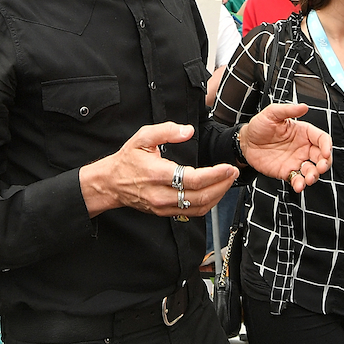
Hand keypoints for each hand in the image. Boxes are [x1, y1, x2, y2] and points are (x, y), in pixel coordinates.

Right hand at [78, 122, 239, 217]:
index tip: (229, 167)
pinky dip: (207, 203)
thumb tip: (187, 131)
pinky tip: (213, 192)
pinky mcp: (164, 212)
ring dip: (217, 196)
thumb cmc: (127, 160)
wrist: (110, 183)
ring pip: (198, 207)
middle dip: (221, 185)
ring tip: (226, 181)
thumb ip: (166, 131)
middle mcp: (161, 194)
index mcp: (157, 174)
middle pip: (200, 196)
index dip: (215, 175)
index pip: (192, 179)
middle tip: (233, 173)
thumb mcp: (142, 137)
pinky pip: (191, 212)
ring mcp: (163, 206)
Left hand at [238, 102, 332, 191]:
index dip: (327, 146)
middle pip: (321, 157)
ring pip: (312, 171)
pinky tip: (298, 185)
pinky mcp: (287, 172)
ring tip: (308, 178)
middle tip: (320, 167)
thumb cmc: (259, 125)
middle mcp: (303, 147)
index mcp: (303, 132)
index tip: (326, 152)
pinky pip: (297, 179)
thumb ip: (288, 110)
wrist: (245, 142)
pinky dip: (300, 184)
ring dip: (314, 176)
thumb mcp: (272, 113)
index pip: (322, 139)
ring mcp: (296, 161)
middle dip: (324, 164)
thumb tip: (304, 107)